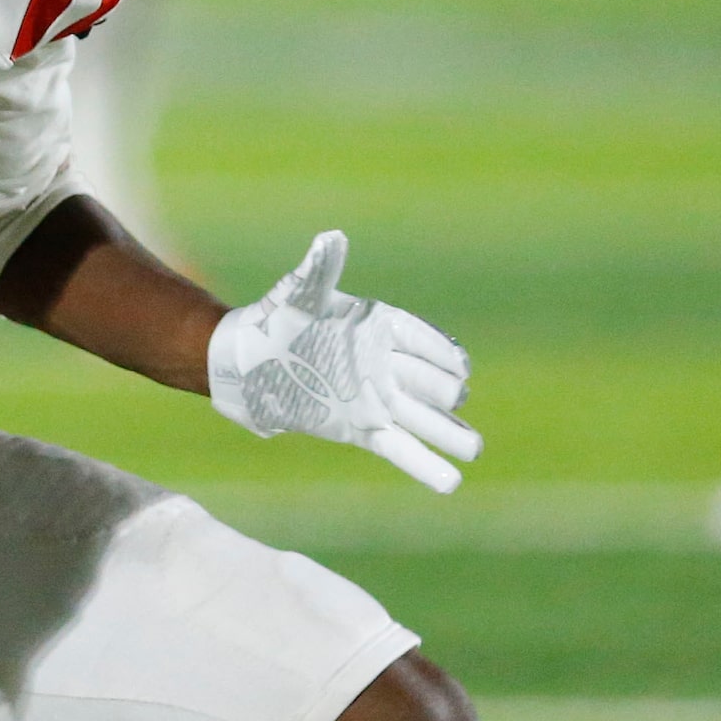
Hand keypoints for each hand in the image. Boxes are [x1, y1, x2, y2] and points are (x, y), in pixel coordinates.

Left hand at [208, 231, 479, 492]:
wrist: (245, 362)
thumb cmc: (275, 318)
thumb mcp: (298, 293)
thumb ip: (321, 270)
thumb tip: (330, 239)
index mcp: (378, 326)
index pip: (419, 339)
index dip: (440, 353)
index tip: (459, 366)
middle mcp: (384, 363)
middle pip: (426, 381)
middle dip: (446, 393)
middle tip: (458, 400)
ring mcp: (376, 398)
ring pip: (421, 418)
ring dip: (448, 433)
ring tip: (474, 449)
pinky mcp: (361, 428)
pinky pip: (399, 448)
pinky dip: (423, 465)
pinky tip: (450, 482)